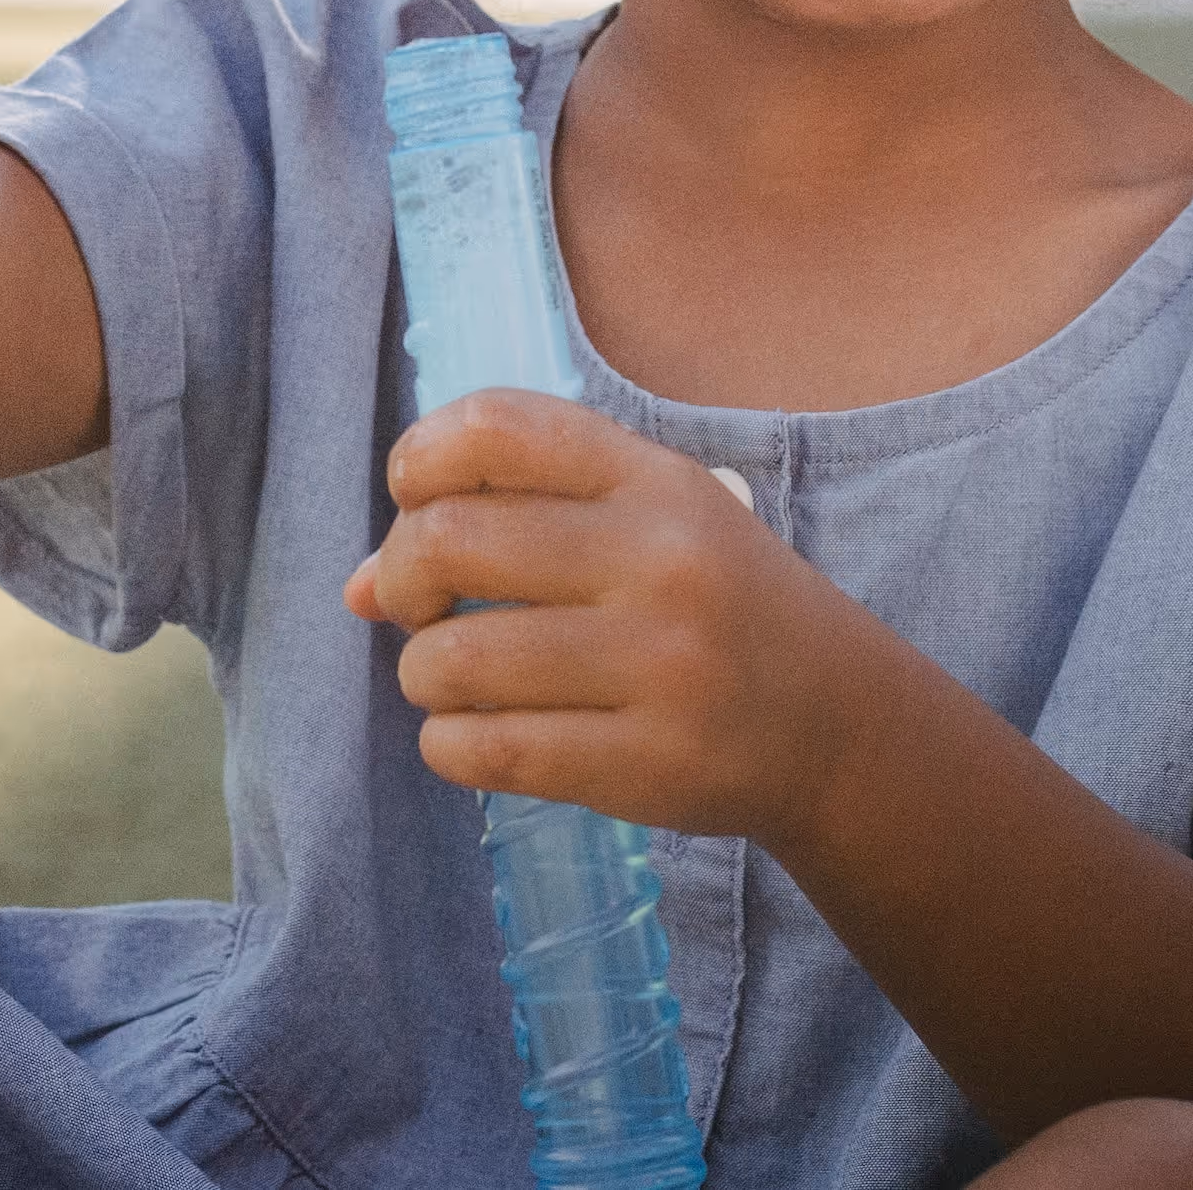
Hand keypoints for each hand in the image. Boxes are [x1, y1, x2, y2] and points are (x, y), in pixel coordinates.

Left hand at [342, 390, 880, 843]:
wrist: (837, 724)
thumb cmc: (716, 607)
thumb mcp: (647, 525)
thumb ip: (515, 522)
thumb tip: (355, 587)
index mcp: (655, 481)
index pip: (495, 427)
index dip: (417, 459)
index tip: (415, 503)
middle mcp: (659, 561)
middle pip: (449, 539)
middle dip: (399, 578)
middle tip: (414, 607)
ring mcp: (657, 667)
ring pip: (453, 660)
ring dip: (421, 674)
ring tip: (450, 680)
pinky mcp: (645, 764)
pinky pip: (486, 750)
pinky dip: (448, 745)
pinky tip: (472, 736)